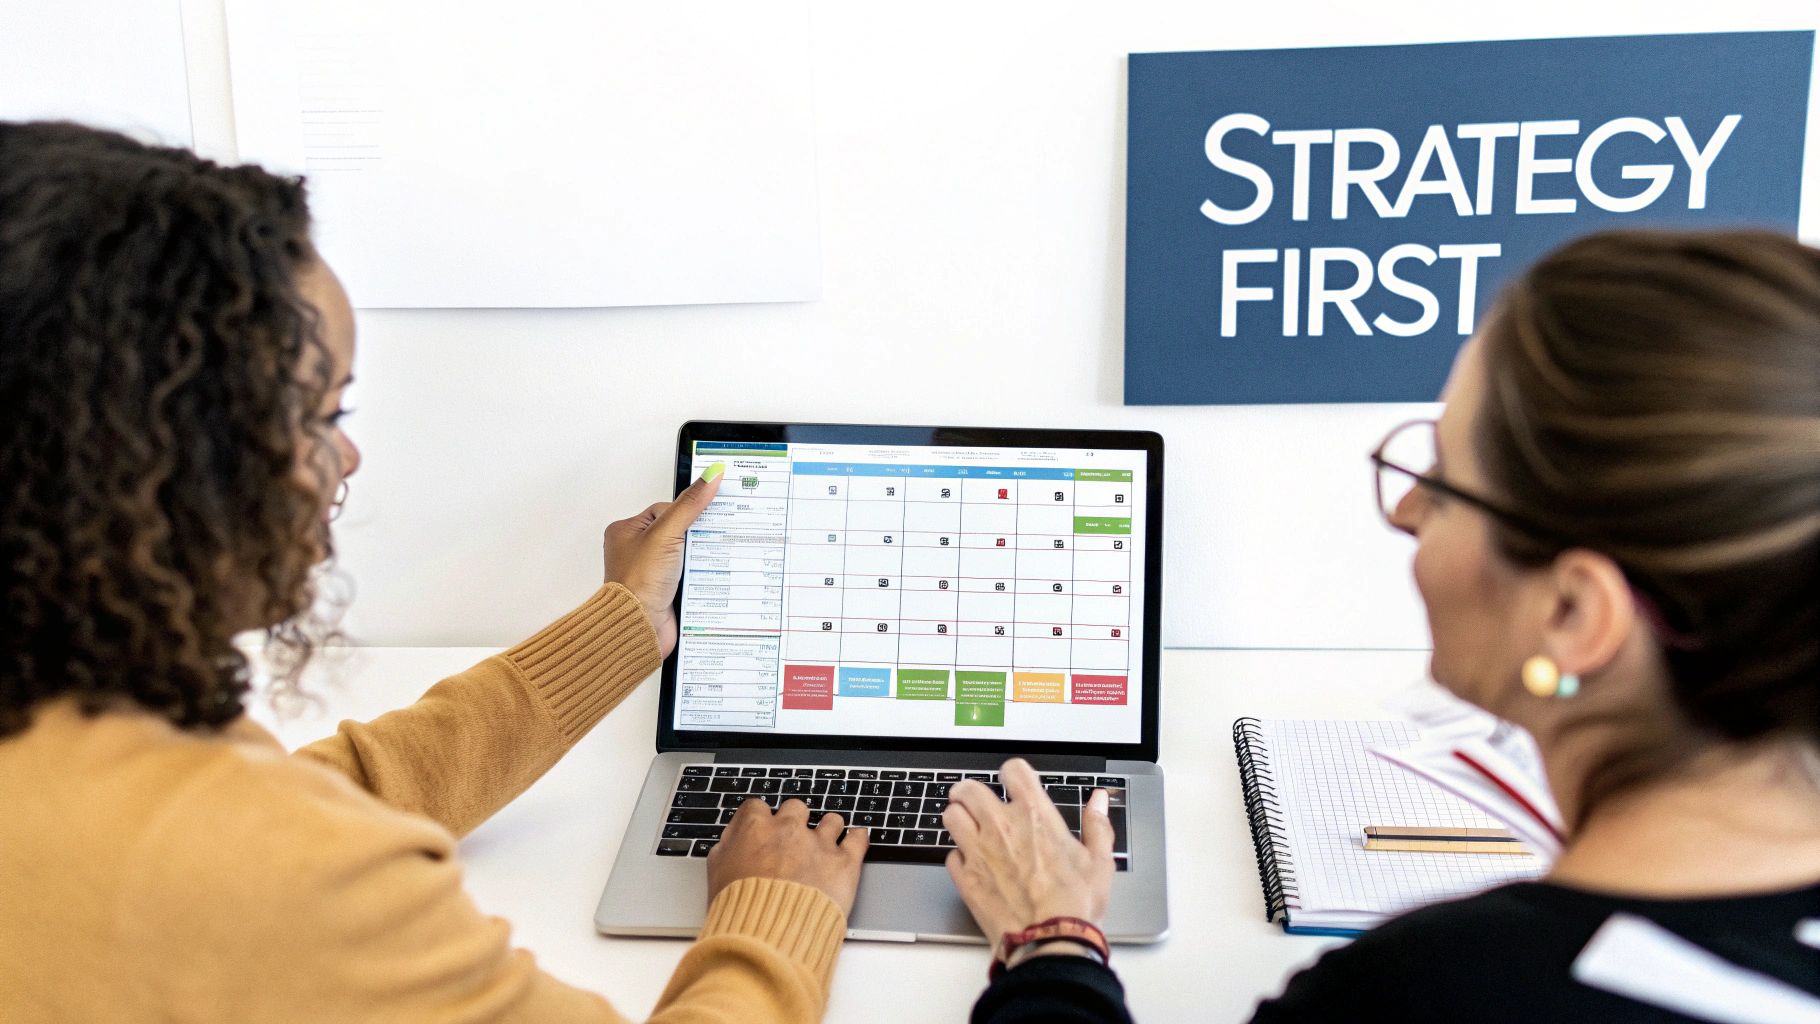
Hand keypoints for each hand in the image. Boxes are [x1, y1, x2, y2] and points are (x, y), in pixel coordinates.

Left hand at [602, 464, 723, 655]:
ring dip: (701, 559)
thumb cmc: (637, 584)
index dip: (688, 511)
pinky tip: (709, 577)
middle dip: (697, 537)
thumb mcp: (666, 533)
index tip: (708, 512)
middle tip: (710, 538)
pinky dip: (702, 576)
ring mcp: (653, 572)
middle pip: (680, 532)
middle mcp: (638, 551)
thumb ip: (690, 504)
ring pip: (688, 554)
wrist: (639, 628)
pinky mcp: (667, 591)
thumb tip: (711, 476)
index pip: (667, 509)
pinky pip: (691, 575)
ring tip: (706, 561)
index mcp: (627, 532)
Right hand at [707, 799, 869, 915]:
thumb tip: (734, 839)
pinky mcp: (844, 863)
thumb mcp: (716, 874)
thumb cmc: (740, 910)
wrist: (768, 937)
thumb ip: (728, 848)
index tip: (765, 830)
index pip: (759, 807)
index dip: (763, 821)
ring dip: (829, 830)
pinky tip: (855, 840)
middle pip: (796, 808)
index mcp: (756, 828)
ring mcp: (819, 844)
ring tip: (826, 846)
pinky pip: (859, 838)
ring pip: (831, 820)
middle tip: (794, 842)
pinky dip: (858, 838)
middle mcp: (789, 830)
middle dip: (795, 822)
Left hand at [943, 758, 1113, 944]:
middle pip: (968, 788)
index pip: (1013, 770)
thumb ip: (1097, 825)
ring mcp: (979, 851)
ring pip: (951, 816)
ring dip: (958, 817)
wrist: (1049, 941)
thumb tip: (1098, 800)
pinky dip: (959, 856)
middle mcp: (1001, 826)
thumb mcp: (1099, 861)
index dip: (1012, 773)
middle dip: (970, 791)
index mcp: (1034, 815)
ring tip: (968, 827)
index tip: (1013, 782)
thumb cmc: (1075, 904)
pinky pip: (950, 855)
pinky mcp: (966, 878)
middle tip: (976, 801)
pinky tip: (972, 864)